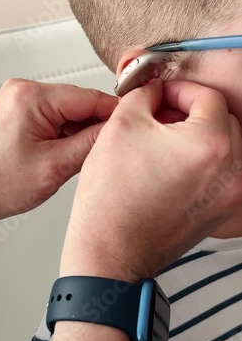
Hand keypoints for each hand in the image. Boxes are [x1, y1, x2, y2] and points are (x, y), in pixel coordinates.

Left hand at [0, 79, 117, 230]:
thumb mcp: (53, 167)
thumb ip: (91, 144)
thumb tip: (116, 131)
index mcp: (31, 97)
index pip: (89, 97)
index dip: (115, 114)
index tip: (133, 126)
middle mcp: (24, 91)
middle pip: (80, 102)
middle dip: (96, 126)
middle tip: (109, 150)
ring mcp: (20, 100)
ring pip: (69, 111)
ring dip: (80, 132)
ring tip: (82, 157)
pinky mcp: (20, 111)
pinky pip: (55, 117)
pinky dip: (66, 134)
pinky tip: (68, 153)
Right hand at [52, 80, 241, 340]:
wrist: (110, 251)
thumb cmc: (113, 201)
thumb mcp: (121, 124)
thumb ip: (145, 94)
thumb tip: (155, 92)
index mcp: (211, 144)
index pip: (208, 96)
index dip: (179, 89)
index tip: (163, 95)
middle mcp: (232, 171)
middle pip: (223, 120)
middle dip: (191, 111)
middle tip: (162, 115)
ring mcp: (231, 195)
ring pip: (226, 146)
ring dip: (200, 134)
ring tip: (166, 140)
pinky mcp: (222, 212)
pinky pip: (223, 172)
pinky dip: (203, 160)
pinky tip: (171, 164)